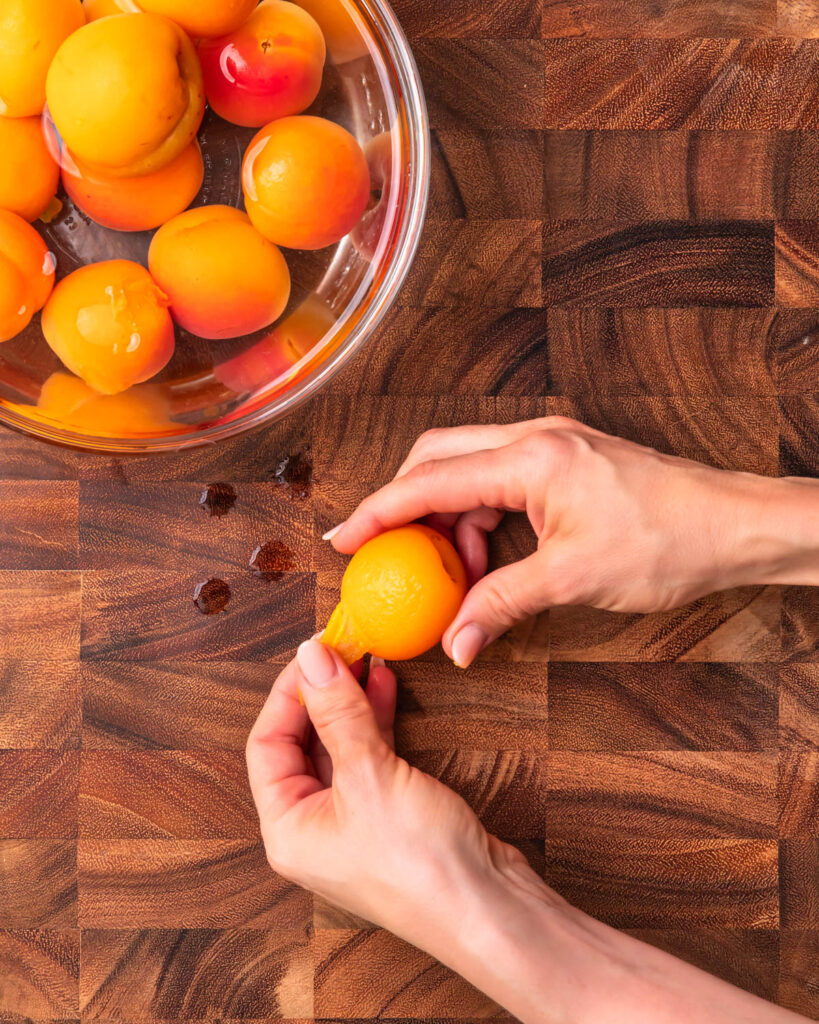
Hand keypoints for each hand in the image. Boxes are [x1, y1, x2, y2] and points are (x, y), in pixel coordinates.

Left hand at [245, 639, 531, 947]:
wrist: (489, 910)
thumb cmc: (420, 866)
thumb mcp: (370, 777)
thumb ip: (338, 713)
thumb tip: (312, 657)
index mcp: (287, 829)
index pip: (267, 744)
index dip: (288, 693)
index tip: (314, 651)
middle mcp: (312, 828)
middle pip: (300, 743)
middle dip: (321, 693)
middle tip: (342, 647)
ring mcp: (351, 822)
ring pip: (337, 746)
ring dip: (350, 702)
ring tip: (365, 658)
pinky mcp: (387, 814)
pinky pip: (368, 756)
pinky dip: (375, 721)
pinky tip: (385, 689)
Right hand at [327, 417, 818, 666]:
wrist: (735, 525)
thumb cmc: (670, 541)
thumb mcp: (574, 579)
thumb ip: (503, 603)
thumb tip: (457, 642)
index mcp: (532, 458)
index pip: (430, 480)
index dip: (378, 512)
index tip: (343, 536)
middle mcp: (536, 438)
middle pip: (438, 456)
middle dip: (404, 503)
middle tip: (384, 551)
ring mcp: (552, 444)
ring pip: (467, 466)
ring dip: (447, 514)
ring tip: (448, 570)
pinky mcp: (566, 458)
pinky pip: (500, 477)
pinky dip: (480, 514)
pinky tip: (486, 556)